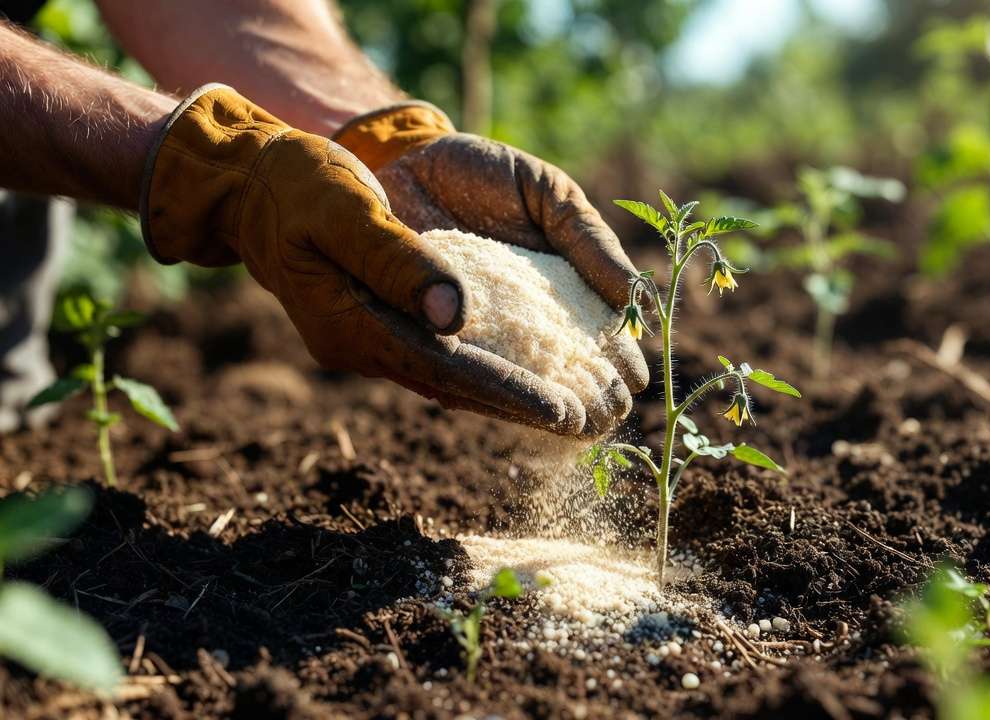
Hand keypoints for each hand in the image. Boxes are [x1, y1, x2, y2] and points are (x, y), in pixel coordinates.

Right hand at [140, 85, 604, 435]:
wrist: (259, 184)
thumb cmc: (302, 184)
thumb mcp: (344, 207)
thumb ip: (396, 258)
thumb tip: (454, 315)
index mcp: (348, 324)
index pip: (441, 369)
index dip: (504, 393)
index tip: (561, 411)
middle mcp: (364, 346)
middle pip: (458, 389)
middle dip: (524, 409)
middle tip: (591, 425)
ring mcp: (374, 340)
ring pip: (457, 381)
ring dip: (516, 399)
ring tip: (580, 414)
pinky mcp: (388, 325)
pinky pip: (450, 359)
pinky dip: (495, 370)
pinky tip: (539, 376)